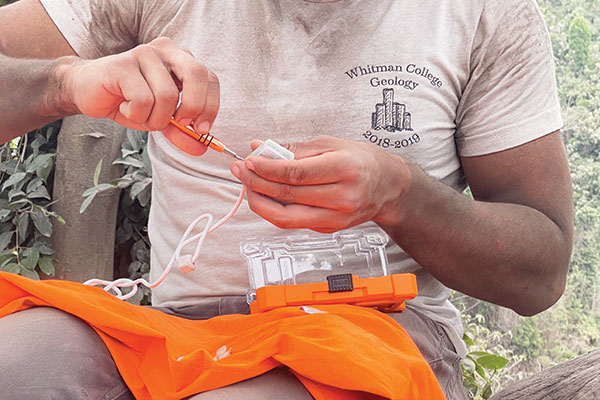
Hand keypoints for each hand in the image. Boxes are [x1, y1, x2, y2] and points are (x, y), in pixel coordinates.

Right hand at [60, 37, 218, 155]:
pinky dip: (136, 114)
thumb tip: (202, 148)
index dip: (211, 106)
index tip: (201, 129)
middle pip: (197, 76)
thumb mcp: (160, 119)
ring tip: (140, 114)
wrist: (85, 91)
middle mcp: (165, 50)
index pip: (210, 78)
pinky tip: (124, 107)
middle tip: (178, 123)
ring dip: (155, 118)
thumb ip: (182, 132)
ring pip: (167, 96)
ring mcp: (143, 54)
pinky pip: (143, 100)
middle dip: (193, 107)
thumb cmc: (127, 101)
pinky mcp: (122, 65)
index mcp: (180, 58)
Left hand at [230, 136, 412, 232]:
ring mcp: (337, 218)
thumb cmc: (362, 160)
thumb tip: (260, 147)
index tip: (248, 161)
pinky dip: (274, 210)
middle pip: (288, 196)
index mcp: (345, 169)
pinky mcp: (329, 230)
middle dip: (257, 183)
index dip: (267, 169)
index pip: (296, 173)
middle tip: (240, 171)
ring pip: (285, 218)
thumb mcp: (331, 144)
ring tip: (248, 185)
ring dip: (260, 202)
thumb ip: (294, 148)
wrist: (388, 186)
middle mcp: (342, 197)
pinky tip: (265, 195)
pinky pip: (293, 222)